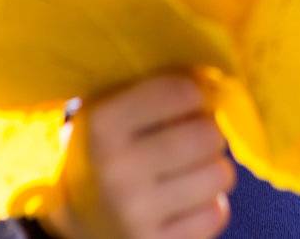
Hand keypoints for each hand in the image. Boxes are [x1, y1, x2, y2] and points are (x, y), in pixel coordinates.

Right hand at [37, 70, 233, 238]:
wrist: (80, 220)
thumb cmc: (106, 151)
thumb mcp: (110, 110)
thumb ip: (153, 88)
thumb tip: (212, 78)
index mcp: (103, 125)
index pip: (180, 92)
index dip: (196, 92)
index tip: (190, 99)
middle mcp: (118, 169)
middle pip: (206, 134)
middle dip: (209, 132)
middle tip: (196, 136)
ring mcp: (137, 213)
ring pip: (219, 175)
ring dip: (214, 168)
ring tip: (193, 168)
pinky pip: (216, 214)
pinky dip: (210, 204)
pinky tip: (188, 200)